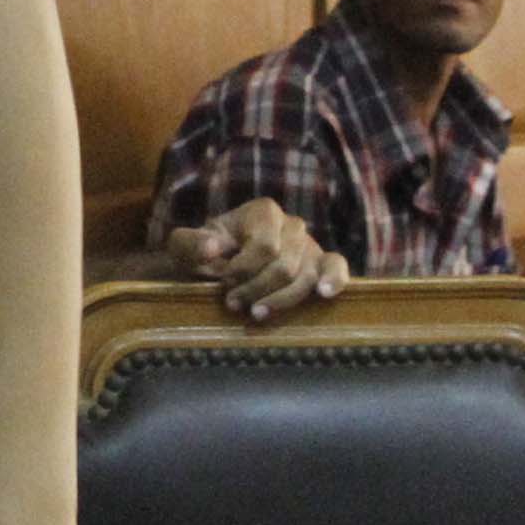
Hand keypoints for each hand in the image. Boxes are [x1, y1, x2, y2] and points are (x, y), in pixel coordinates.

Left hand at [164, 198, 345, 321]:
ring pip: (305, 277)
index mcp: (263, 211)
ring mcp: (311, 245)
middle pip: (284, 266)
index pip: (264, 246)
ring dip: (280, 301)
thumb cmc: (204, 254)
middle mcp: (292, 224)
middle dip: (257, 289)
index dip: (244, 270)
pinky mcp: (323, 264)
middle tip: (233, 304)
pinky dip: (334, 280)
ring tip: (256, 314)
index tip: (224, 283)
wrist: (218, 266)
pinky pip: (337, 267)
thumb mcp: (186, 245)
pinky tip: (323, 294)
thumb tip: (213, 249)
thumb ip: (192, 243)